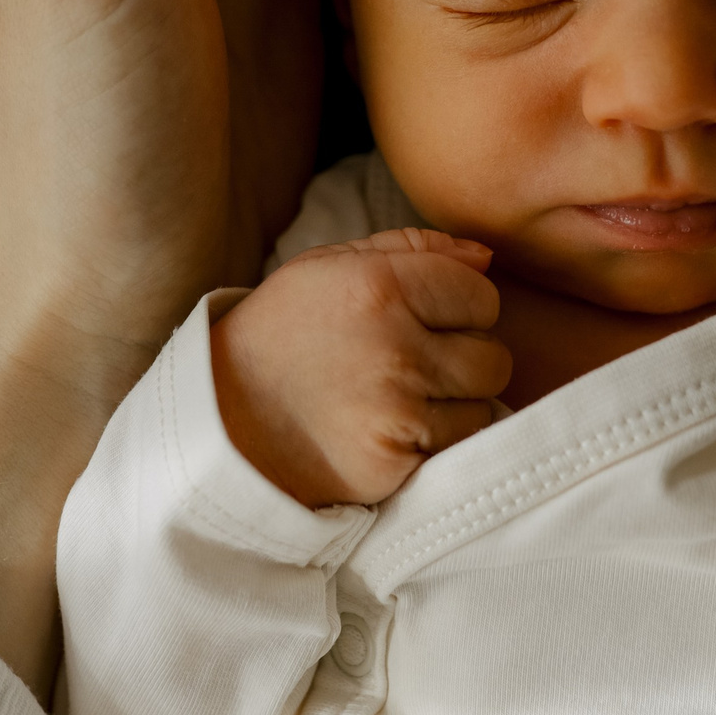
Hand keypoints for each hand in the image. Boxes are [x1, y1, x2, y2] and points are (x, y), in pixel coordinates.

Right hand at [213, 230, 511, 508]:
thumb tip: (486, 259)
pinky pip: (453, 452)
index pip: (483, 297)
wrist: (221, 420)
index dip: (460, 309)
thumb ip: (413, 249)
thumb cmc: (281, 333)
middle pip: (494, 358)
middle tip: (416, 365)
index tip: (427, 320)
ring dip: (453, 407)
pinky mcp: (392, 464)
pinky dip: (432, 446)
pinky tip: (391, 432)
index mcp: (380, 287)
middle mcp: (395, 347)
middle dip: (465, 360)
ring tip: (401, 400)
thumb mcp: (329, 267)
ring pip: (481, 409)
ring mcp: (396, 412)